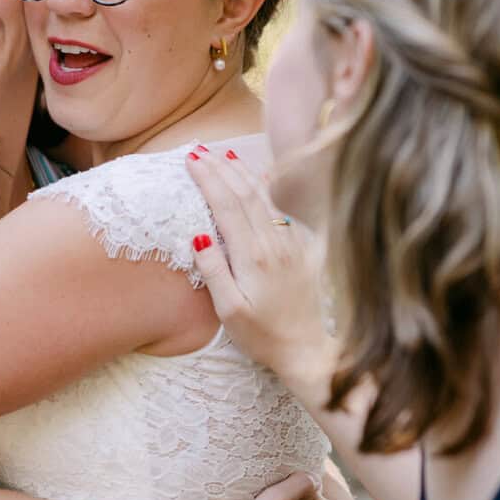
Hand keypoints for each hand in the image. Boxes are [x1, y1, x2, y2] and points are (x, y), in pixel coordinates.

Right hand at [185, 150, 334, 386]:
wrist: (308, 349)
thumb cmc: (263, 335)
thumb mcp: (229, 311)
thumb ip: (214, 270)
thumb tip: (198, 235)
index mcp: (253, 256)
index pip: (226, 205)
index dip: (208, 179)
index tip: (191, 160)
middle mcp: (274, 243)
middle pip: (245, 193)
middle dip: (220, 168)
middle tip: (199, 149)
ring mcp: (291, 243)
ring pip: (265, 196)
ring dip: (242, 172)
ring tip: (223, 154)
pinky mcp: (302, 248)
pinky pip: (281, 208)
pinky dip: (267, 187)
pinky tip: (261, 175)